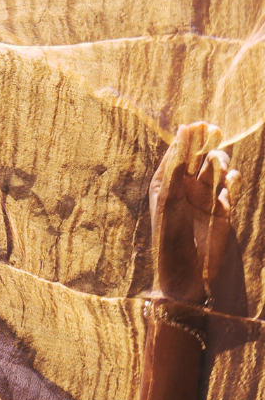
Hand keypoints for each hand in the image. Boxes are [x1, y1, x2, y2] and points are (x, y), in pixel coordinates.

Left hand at [149, 122, 240, 304]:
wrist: (184, 275)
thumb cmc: (168, 239)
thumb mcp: (168, 201)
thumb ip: (175, 168)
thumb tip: (183, 132)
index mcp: (166, 185)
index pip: (177, 153)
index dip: (186, 137)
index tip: (196, 124)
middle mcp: (185, 188)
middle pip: (199, 155)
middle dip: (207, 142)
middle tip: (214, 130)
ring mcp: (205, 198)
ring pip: (217, 167)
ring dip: (220, 160)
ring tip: (217, 164)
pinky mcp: (222, 210)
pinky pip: (231, 186)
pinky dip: (232, 181)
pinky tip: (229, 184)